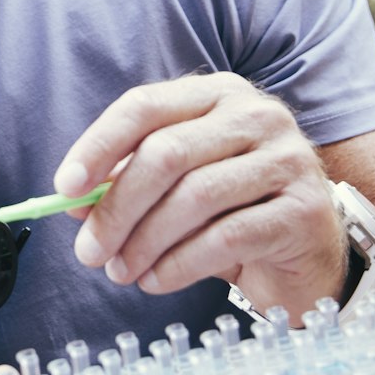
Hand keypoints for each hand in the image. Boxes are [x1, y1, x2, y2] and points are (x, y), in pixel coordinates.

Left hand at [54, 73, 345, 320]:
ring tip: (120, 272)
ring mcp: (287, 159)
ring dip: (144, 242)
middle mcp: (257, 115)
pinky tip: (156, 280)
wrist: (309, 253)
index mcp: (217, 94)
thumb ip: (129, 182)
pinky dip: (178, 265)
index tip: (65, 188)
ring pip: (195, 196)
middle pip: (167, 153)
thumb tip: (73, 199)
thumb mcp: (177, 188)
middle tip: (88, 252)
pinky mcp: (304, 210)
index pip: (145, 106)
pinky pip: (226, 237)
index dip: (98, 146)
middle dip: (117, 208)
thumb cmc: (233, 212)